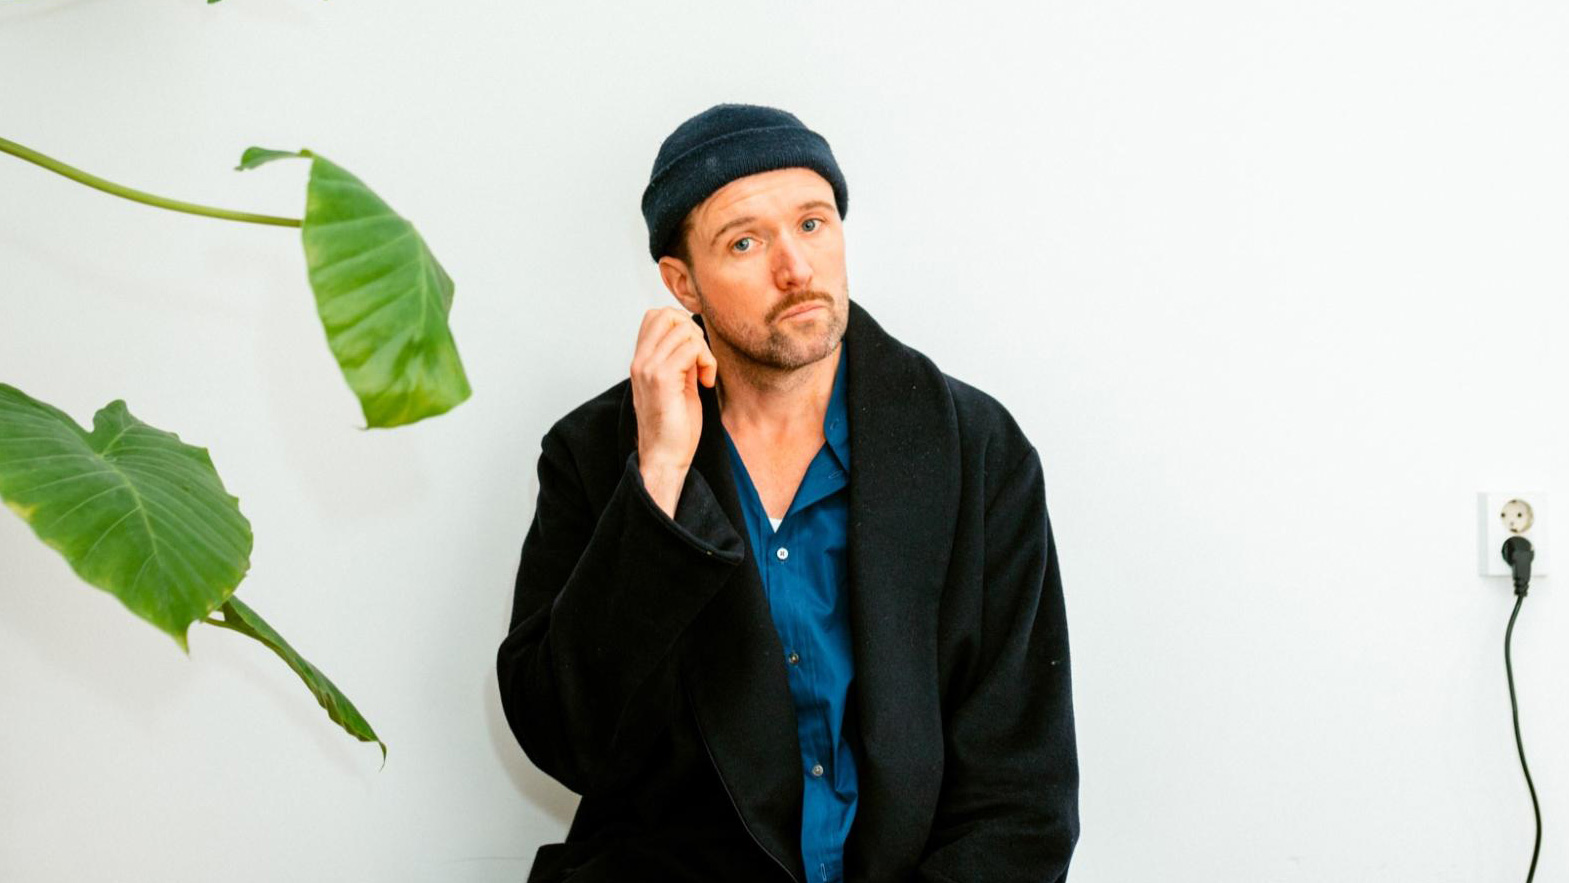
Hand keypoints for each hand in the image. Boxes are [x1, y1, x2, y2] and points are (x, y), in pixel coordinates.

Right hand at [630, 307, 716, 516]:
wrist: (664, 458)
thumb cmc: (674, 428)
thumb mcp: (678, 384)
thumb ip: (682, 359)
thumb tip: (695, 339)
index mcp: (641, 360)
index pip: (656, 316)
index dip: (681, 325)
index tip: (694, 354)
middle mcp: (640, 360)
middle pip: (667, 314)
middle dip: (693, 331)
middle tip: (701, 360)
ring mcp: (648, 368)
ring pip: (683, 329)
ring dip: (703, 349)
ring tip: (704, 374)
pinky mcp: (661, 378)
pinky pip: (691, 348)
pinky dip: (706, 361)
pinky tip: (705, 382)